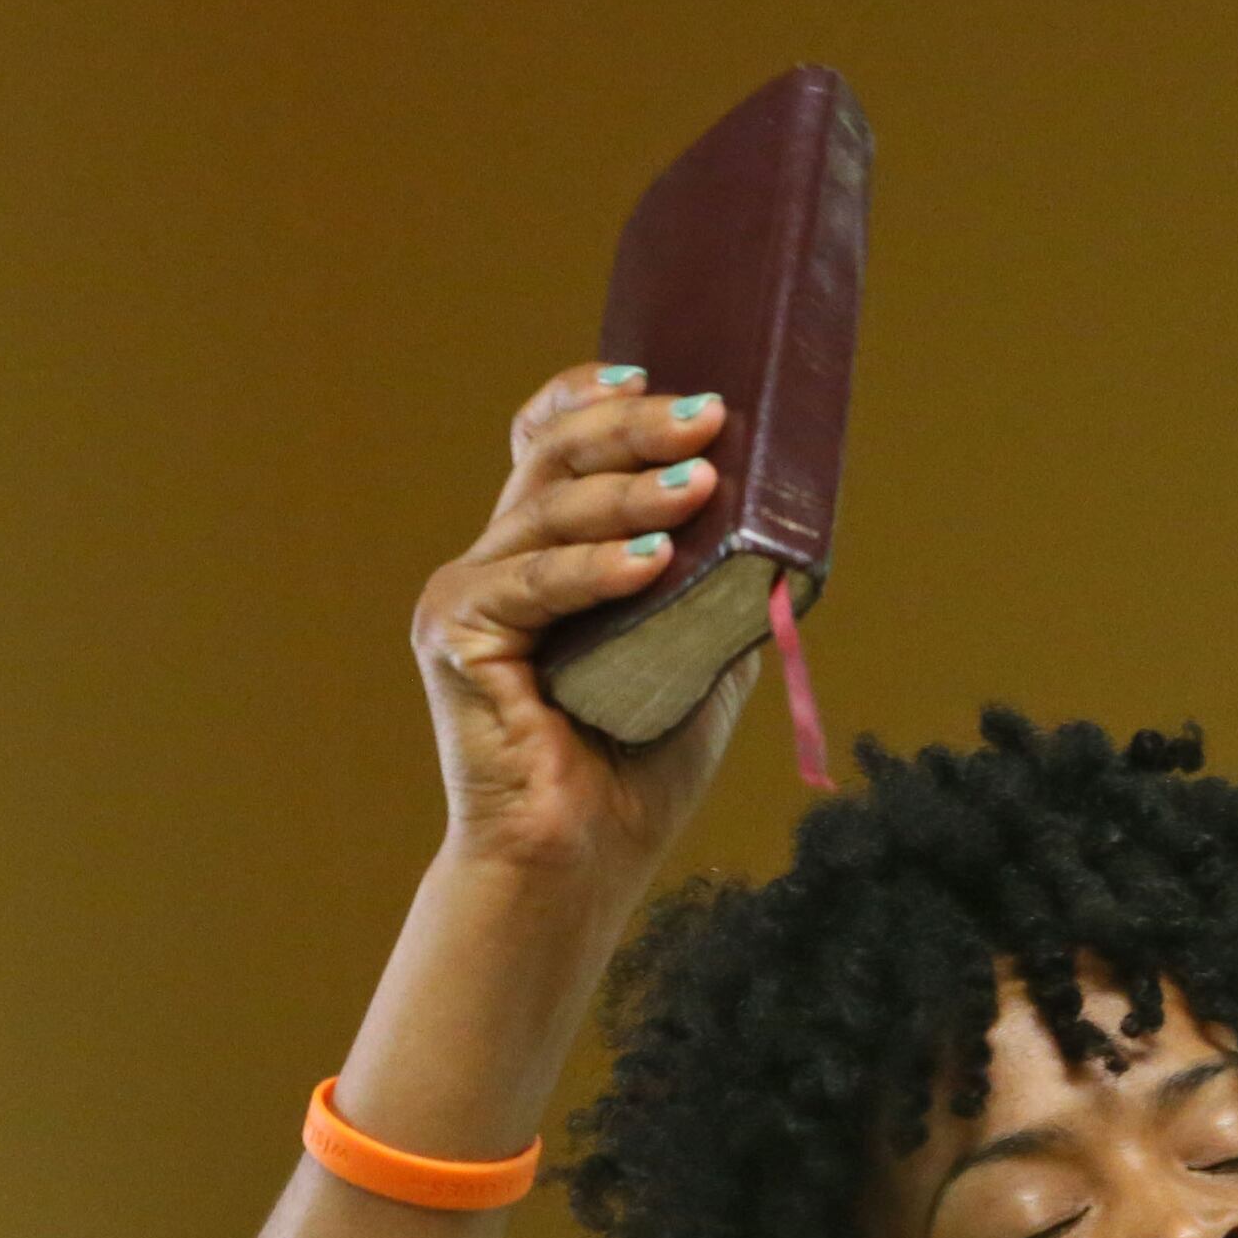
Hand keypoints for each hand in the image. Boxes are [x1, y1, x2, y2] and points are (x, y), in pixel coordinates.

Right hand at [409, 363, 761, 885]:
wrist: (579, 863)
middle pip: (555, 458)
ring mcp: (468, 594)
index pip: (548, 445)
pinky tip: (652, 559)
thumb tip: (784, 530)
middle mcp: (497, 564)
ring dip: (631, 489)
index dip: (590, 398)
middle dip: (635, 427)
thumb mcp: (699, 660)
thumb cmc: (634, 772)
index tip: (655, 373)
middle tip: (712, 416)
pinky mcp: (454, 635)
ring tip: (701, 482)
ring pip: (548, 508)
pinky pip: (532, 582)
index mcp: (544, 559)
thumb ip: (719, 590)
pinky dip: (596, 567)